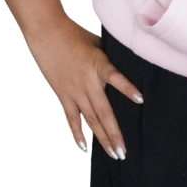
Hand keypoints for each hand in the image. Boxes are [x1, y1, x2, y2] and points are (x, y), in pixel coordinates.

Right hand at [24, 16, 143, 159]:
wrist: (46, 32)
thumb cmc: (74, 34)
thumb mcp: (97, 42)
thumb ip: (108, 59)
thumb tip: (123, 68)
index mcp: (98, 64)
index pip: (115, 77)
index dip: (127, 88)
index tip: (140, 99)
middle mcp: (87, 81)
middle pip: (102, 112)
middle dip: (113, 133)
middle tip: (123, 152)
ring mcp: (73, 91)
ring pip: (89, 120)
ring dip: (101, 138)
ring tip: (113, 154)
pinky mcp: (62, 95)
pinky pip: (70, 118)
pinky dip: (76, 134)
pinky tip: (84, 148)